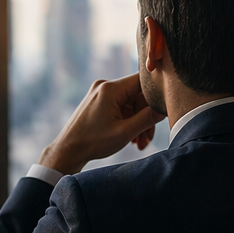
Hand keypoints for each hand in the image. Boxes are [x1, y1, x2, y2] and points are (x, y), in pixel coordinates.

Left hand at [39, 73, 162, 174]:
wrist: (68, 150)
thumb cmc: (93, 142)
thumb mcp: (125, 132)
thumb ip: (148, 118)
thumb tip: (165, 109)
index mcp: (110, 89)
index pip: (142, 81)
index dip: (156, 94)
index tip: (164, 110)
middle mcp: (104, 86)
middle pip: (137, 96)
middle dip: (145, 117)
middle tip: (147, 140)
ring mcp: (100, 94)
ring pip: (130, 104)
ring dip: (137, 122)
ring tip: (139, 144)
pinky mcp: (99, 102)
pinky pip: (121, 108)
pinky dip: (128, 121)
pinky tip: (130, 138)